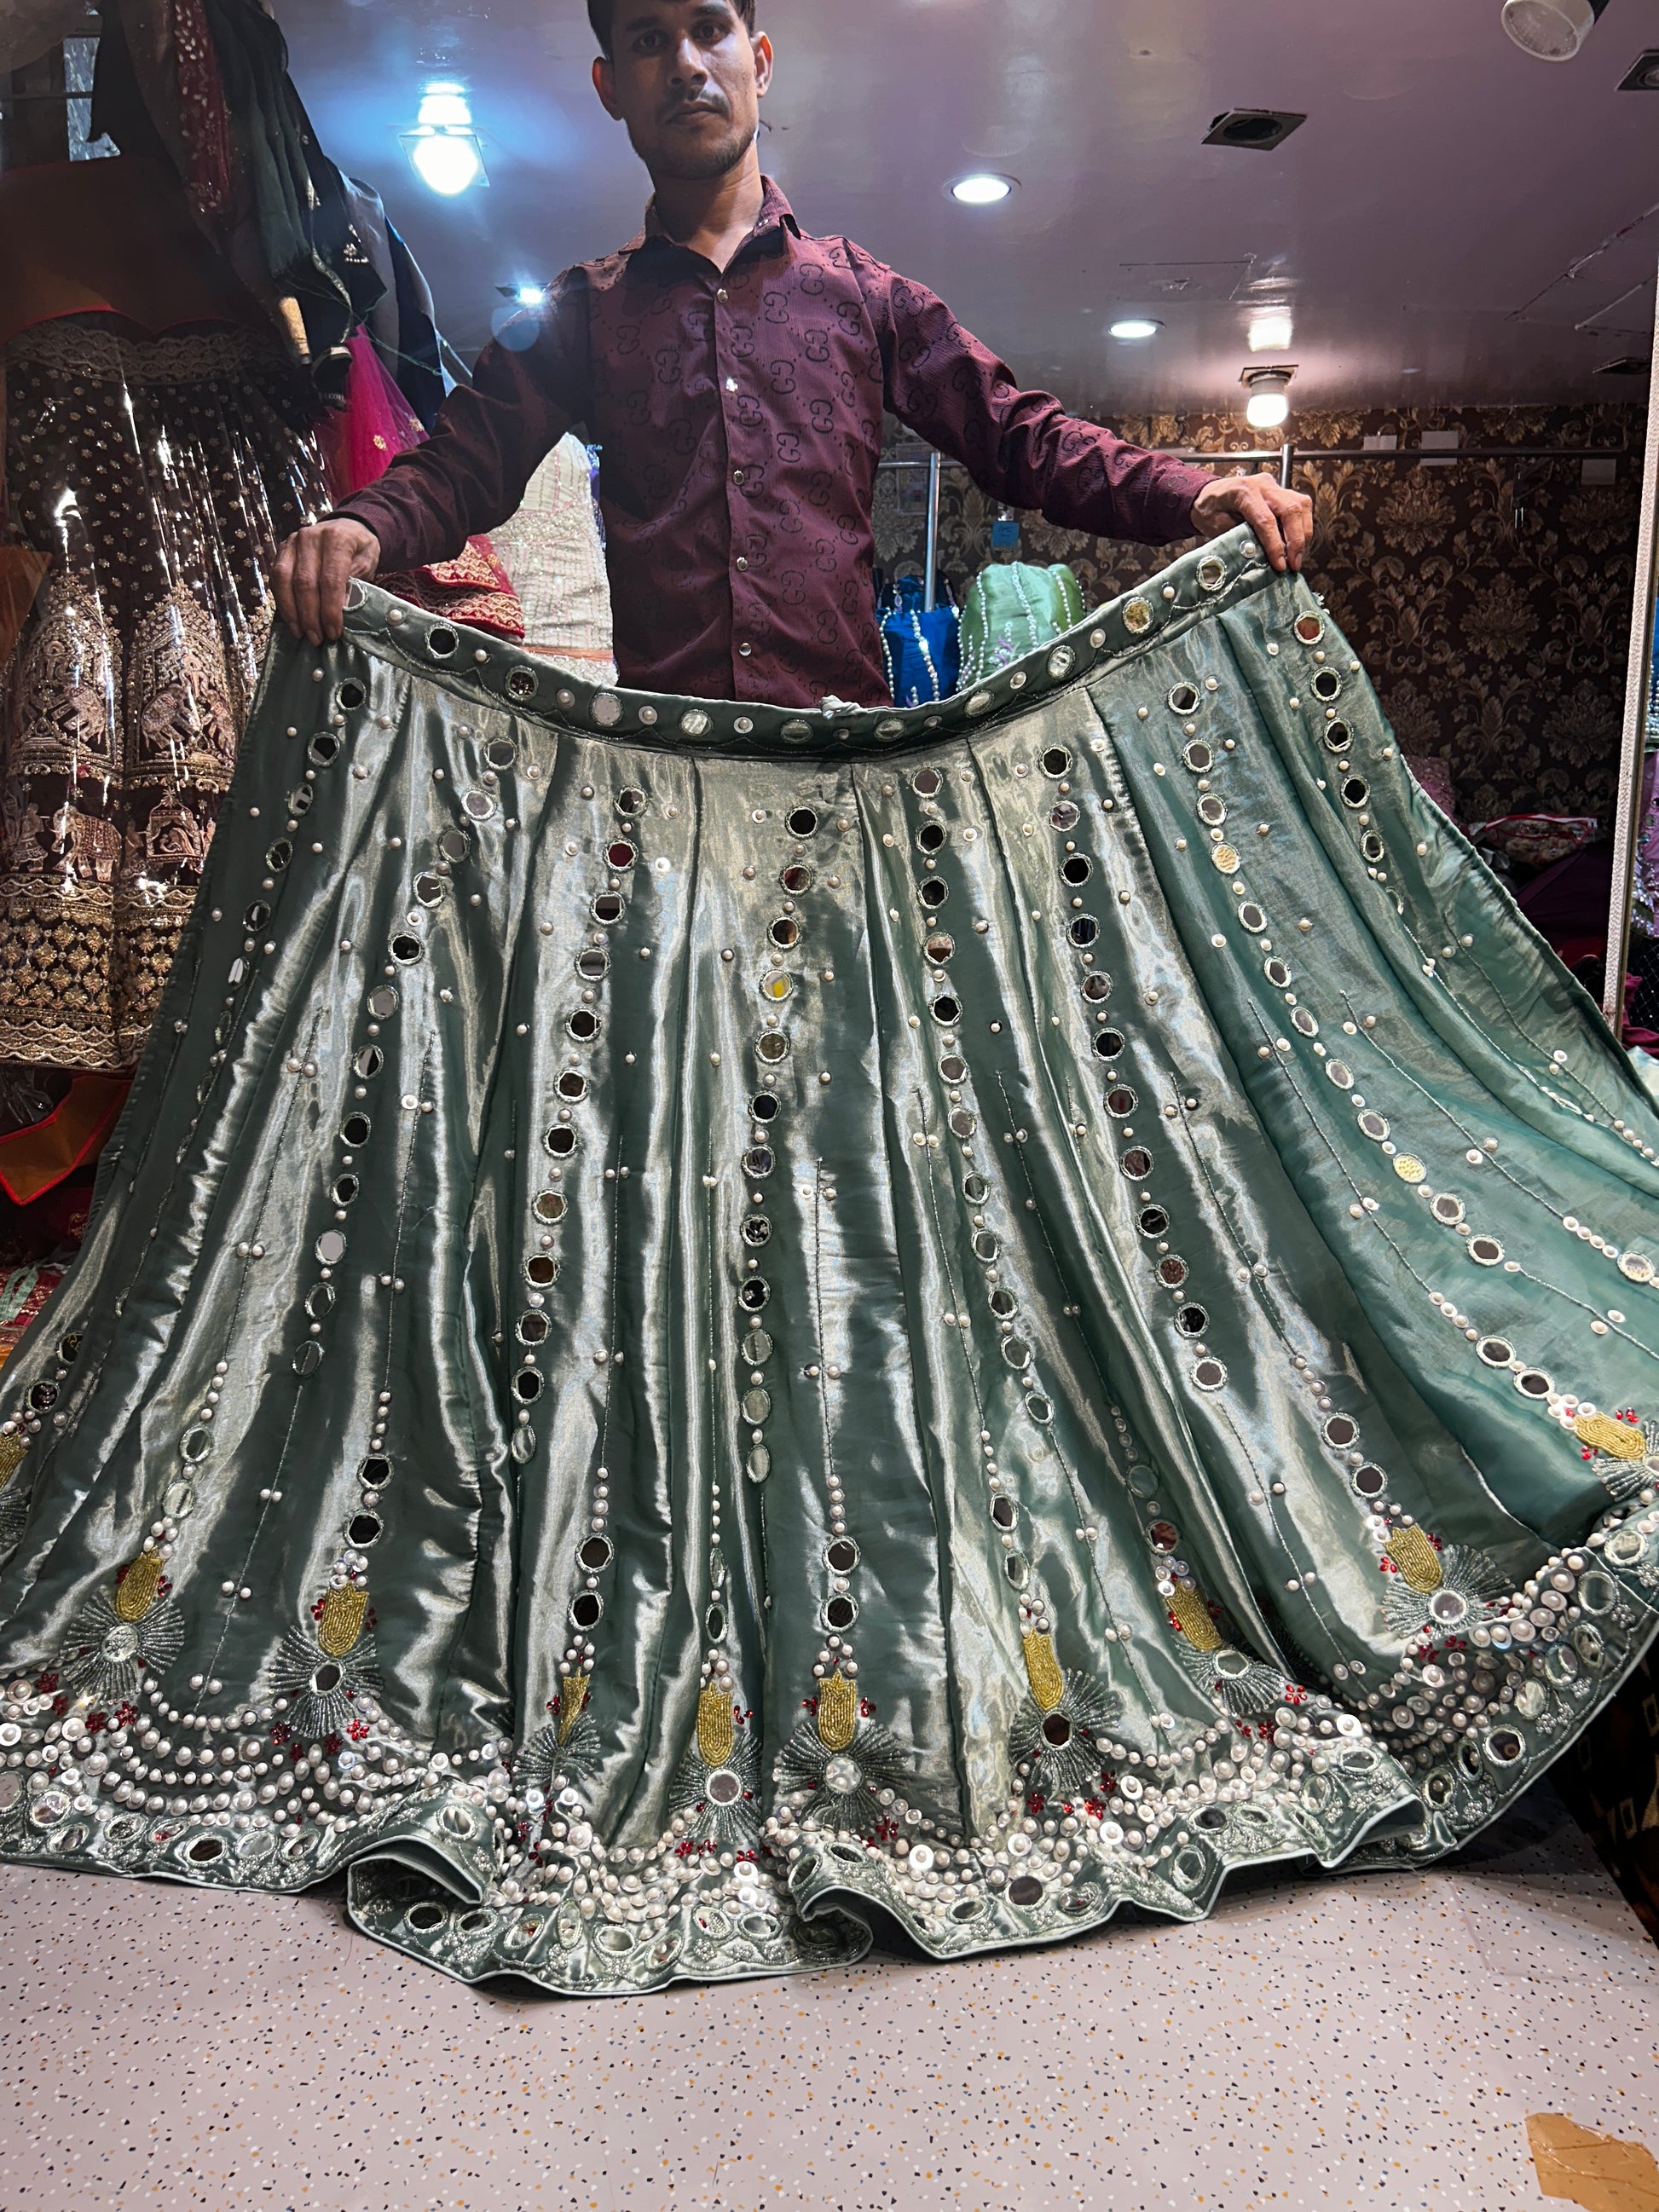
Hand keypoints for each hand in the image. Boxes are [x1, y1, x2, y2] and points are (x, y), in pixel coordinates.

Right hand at [273, 518, 381, 646]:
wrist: (347, 527)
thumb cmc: (359, 550)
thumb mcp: (367, 565)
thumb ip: (355, 585)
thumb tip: (341, 612)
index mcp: (337, 539)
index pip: (330, 580)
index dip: (330, 610)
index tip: (333, 632)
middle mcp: (310, 537)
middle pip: (304, 582)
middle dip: (310, 616)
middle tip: (316, 639)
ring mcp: (293, 542)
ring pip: (284, 579)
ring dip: (291, 611)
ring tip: (300, 633)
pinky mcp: (282, 549)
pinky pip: (276, 577)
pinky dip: (282, 600)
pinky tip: (291, 619)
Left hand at [1190, 469, 1312, 574]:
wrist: (1207, 494)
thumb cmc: (1209, 511)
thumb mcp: (1216, 527)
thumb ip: (1239, 538)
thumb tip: (1261, 557)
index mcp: (1243, 492)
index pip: (1266, 520)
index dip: (1276, 545)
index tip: (1280, 565)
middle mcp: (1262, 485)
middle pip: (1290, 509)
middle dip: (1296, 540)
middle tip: (1294, 564)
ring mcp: (1274, 485)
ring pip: (1301, 505)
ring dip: (1303, 533)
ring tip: (1297, 557)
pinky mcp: (1280, 490)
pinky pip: (1300, 505)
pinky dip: (1303, 526)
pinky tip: (1297, 543)